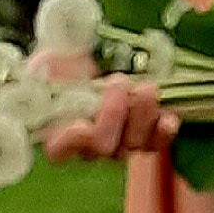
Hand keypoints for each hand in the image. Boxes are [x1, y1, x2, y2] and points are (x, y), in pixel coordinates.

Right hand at [24, 47, 179, 161]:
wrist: (90, 63)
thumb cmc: (63, 65)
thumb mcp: (48, 63)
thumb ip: (44, 69)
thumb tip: (47, 66)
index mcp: (56, 132)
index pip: (60, 150)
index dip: (71, 140)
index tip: (80, 122)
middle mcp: (87, 146)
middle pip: (103, 147)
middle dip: (114, 114)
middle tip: (119, 82)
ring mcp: (117, 143)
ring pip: (133, 145)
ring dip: (143, 116)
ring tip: (146, 89)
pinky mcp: (142, 134)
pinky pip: (156, 144)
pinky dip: (164, 132)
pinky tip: (169, 118)